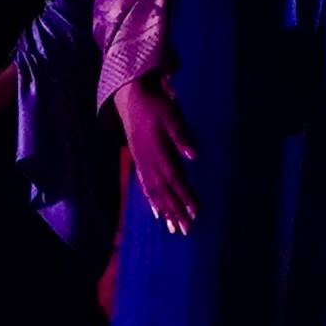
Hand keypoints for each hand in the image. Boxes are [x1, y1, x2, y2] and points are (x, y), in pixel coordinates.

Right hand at [117, 76, 197, 236]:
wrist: (130, 95)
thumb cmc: (155, 103)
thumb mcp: (171, 115)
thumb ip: (181, 135)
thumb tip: (193, 155)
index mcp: (158, 151)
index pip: (175, 179)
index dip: (185, 197)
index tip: (195, 213)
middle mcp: (148, 161)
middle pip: (164, 192)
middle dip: (175, 211)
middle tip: (185, 230)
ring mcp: (142, 162)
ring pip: (154, 192)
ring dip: (164, 210)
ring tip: (172, 227)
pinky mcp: (139, 160)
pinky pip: (145, 185)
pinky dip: (152, 200)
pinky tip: (156, 210)